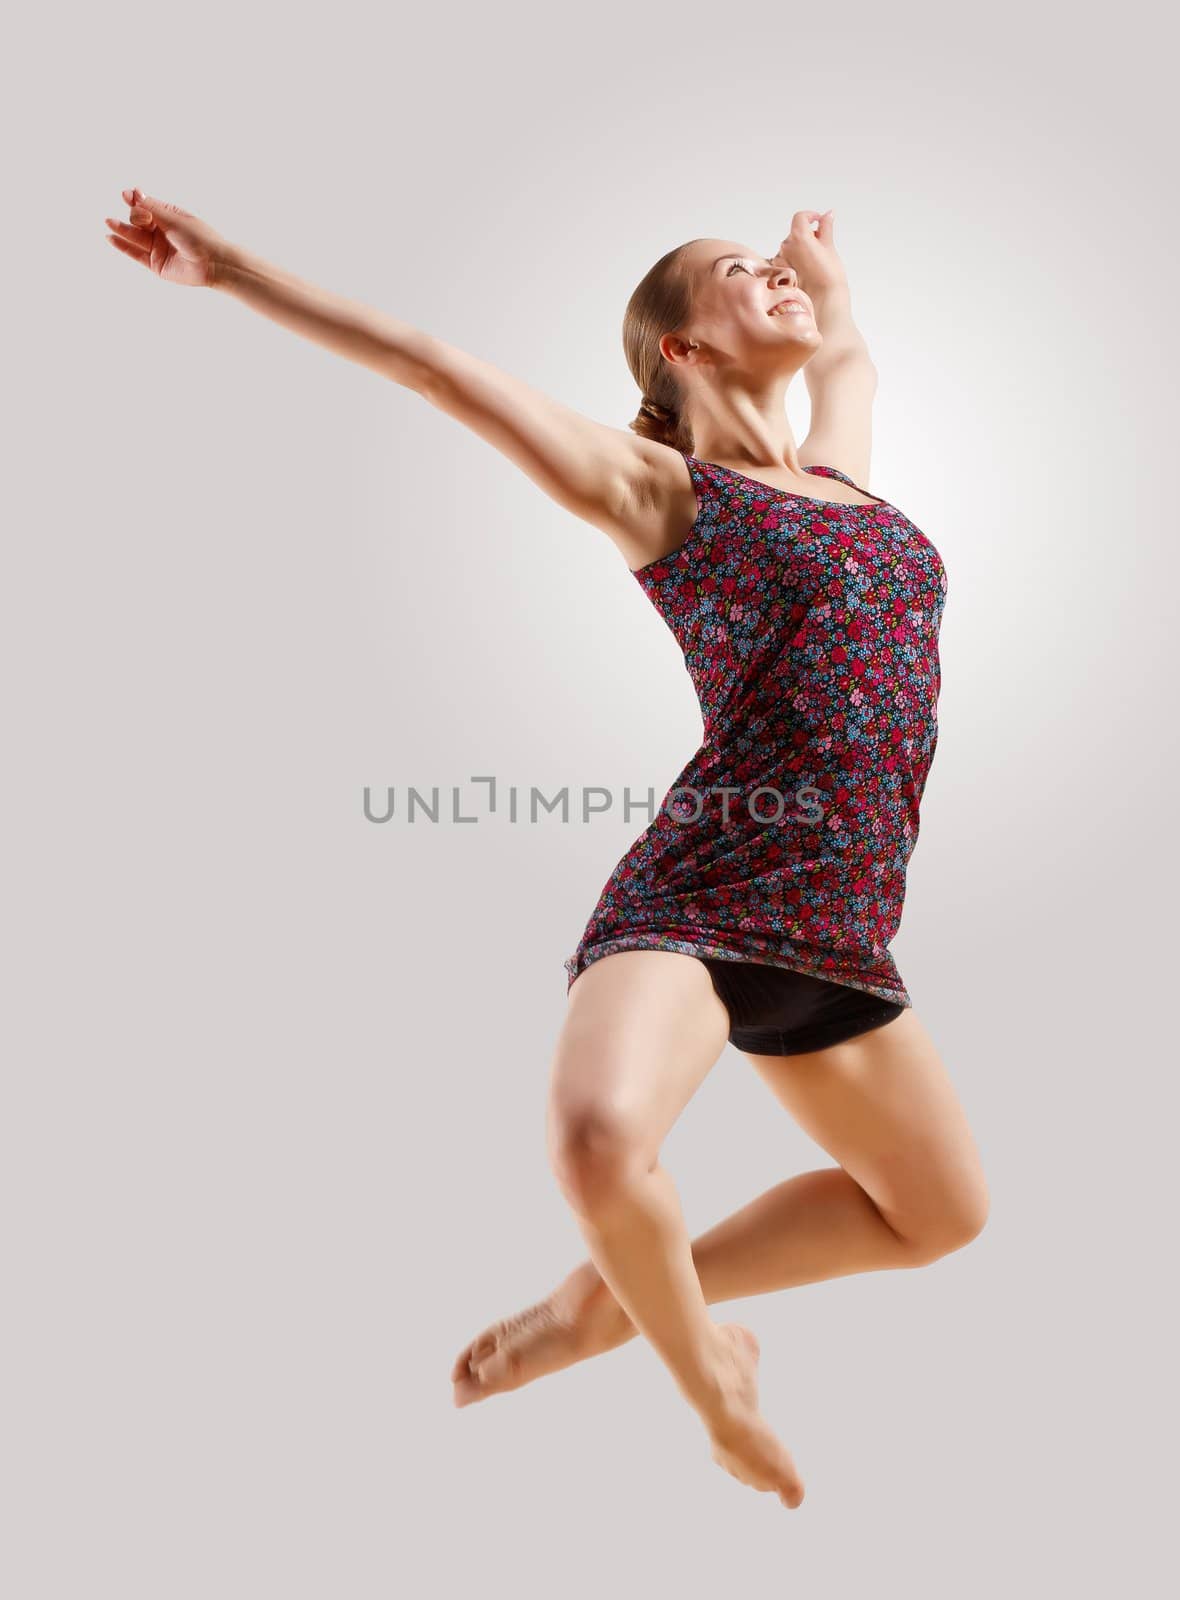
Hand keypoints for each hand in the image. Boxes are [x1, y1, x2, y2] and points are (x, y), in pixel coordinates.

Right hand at [103, 187, 229, 287]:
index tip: (127, 195)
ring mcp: (158, 248)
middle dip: (135, 217)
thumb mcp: (174, 220)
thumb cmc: (200, 238)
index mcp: (169, 216)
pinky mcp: (156, 264)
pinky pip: (136, 254)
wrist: (214, 265)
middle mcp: (162, 231)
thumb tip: (134, 192)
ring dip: (121, 229)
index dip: (136, 200)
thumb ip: (152, 208)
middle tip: (141, 218)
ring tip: (109, 222)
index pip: (147, 205)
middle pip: (139, 221)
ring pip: (135, 237)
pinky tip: (110, 238)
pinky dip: (123, 246)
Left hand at [773, 210, 845, 296]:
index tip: (818, 221)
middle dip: (807, 236)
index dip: (810, 216)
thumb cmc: (829, 277)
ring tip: (813, 264)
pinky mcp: (777, 274)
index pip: (800, 217)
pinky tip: (804, 273)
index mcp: (799, 236)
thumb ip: (826, 228)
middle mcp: (786, 246)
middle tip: (821, 248)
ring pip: (789, 248)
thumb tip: (827, 214)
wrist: (823, 303)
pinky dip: (793, 262)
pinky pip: (785, 262)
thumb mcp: (830, 248)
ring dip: (799, 250)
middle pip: (795, 233)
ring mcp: (780, 260)